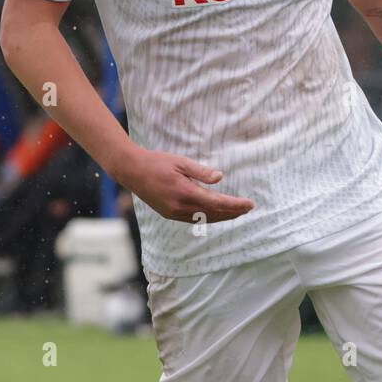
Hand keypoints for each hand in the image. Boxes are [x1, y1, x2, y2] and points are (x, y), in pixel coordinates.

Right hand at [110, 146, 254, 222]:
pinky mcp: (169, 214)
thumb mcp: (181, 162)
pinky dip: (208, 217)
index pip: (217, 202)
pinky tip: (217, 214)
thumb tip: (221, 178)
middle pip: (213, 214)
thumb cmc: (157, 162)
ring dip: (222, 217)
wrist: (131, 171)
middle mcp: (180, 207)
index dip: (235, 205)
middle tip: (249, 208)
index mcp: (185, 193)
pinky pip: (194, 219)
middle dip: (233, 212)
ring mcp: (173, 213)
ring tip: (237, 212)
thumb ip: (201, 171)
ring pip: (204, 219)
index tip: (250, 204)